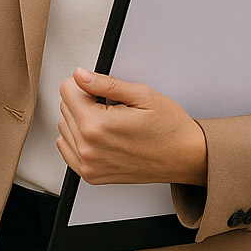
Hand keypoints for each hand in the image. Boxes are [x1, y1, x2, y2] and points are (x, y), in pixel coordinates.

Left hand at [56, 68, 207, 185]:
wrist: (185, 157)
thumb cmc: (169, 128)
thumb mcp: (141, 95)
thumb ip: (105, 83)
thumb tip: (80, 75)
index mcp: (97, 126)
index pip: (67, 89)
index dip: (86, 84)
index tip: (103, 90)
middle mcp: (89, 148)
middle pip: (65, 107)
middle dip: (85, 101)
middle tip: (113, 106)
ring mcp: (89, 165)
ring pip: (65, 126)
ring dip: (81, 120)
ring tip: (111, 122)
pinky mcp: (91, 175)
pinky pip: (67, 148)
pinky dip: (78, 138)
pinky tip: (101, 136)